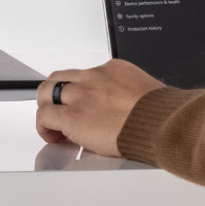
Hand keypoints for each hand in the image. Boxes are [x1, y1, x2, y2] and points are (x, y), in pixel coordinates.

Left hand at [35, 59, 166, 157]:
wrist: (160, 123)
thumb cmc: (160, 114)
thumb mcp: (146, 92)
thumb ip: (130, 96)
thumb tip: (128, 110)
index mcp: (113, 69)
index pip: (85, 75)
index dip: (79, 92)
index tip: (83, 104)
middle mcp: (93, 77)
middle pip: (60, 77)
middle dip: (55, 93)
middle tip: (58, 110)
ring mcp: (81, 95)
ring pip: (46, 91)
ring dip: (46, 107)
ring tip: (51, 123)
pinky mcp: (72, 116)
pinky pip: (45, 116)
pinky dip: (43, 126)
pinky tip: (52, 136)